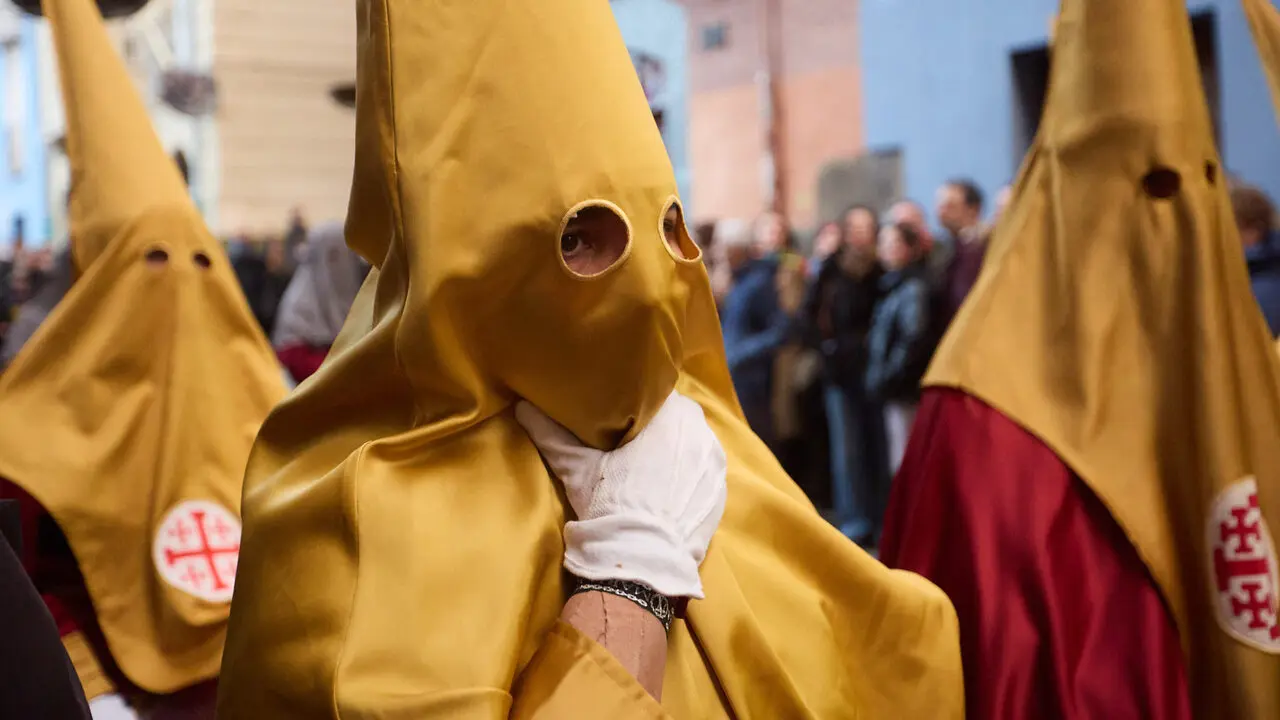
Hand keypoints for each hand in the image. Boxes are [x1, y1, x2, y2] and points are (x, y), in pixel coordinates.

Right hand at [515, 391, 726, 598]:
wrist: (641, 559)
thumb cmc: (609, 502)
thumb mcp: (574, 464)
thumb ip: (549, 430)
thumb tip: (522, 406)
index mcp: (671, 412)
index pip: (653, 394)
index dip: (635, 402)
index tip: (618, 415)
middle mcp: (701, 431)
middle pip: (675, 419)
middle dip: (655, 427)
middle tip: (629, 444)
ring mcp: (715, 464)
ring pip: (690, 446)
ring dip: (674, 452)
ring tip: (648, 469)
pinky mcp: (720, 494)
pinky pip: (702, 476)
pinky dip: (687, 480)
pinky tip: (666, 493)